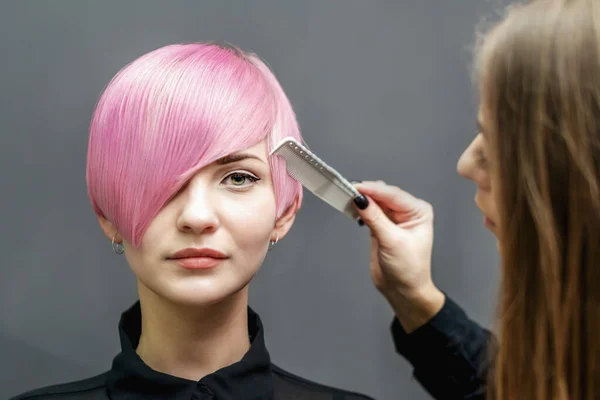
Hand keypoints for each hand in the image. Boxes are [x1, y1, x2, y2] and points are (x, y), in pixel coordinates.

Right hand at [353, 181, 444, 331]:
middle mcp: (407, 212)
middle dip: (367, 193)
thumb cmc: (409, 270)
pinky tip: (352, 208)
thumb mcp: (392, 242)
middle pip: (383, 195)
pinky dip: (360, 209)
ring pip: (375, 202)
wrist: (403, 290)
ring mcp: (394, 218)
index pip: (393, 195)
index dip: (374, 190)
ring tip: (347, 198)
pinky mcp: (381, 225)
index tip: (356, 187)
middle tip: (348, 191)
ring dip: (362, 200)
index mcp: (418, 211)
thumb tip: (361, 200)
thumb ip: (375, 218)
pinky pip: (369, 211)